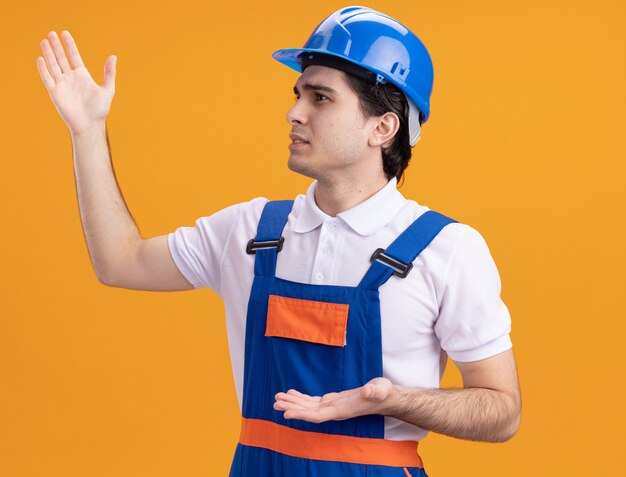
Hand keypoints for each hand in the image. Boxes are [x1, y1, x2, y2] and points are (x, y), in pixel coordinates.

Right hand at [36, 31, 115, 136]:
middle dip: (56, 46)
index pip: (74, 56)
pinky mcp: (55, 92)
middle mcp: (70, 78)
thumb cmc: (100, 110)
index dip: (69, 45)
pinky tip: (40, 58)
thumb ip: (109, 73)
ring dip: (48, 53)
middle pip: (61, 58)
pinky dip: (43, 69)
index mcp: (82, 75)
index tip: (65, 33)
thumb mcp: (108, 89)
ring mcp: (62, 84)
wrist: (90, 125)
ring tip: (44, 41)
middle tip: (52, 33)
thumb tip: (113, 56)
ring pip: (53, 65)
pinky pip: (47, 78)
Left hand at [274, 377, 394, 422]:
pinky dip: (301, 398)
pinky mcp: (332, 401)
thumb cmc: (382, 393)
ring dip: (293, 402)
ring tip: (277, 398)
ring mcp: (332, 407)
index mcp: (341, 410)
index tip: (286, 414)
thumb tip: (368, 390)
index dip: (301, 415)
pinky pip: (313, 401)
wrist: (385, 397)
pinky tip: (292, 393)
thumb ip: (374, 390)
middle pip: (308, 412)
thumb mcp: (380, 389)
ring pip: (308, 407)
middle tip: (275, 403)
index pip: (317, 416)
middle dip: (292, 408)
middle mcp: (334, 411)